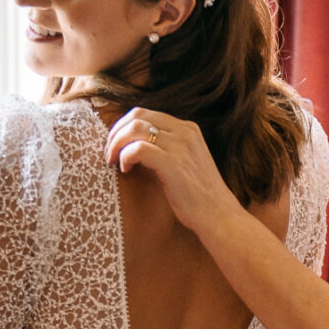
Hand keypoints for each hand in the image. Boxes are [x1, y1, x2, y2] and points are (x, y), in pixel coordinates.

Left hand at [105, 108, 237, 240]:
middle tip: (109, 153)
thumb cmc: (198, 196)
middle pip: (137, 115)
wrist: (219, 216)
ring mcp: (180, 146)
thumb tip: (134, 145)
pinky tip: (126, 170)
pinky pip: (138, 149)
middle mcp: (184, 131)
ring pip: (134, 128)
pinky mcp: (173, 164)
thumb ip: (166, 148)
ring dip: (116, 144)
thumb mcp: (185, 162)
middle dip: (116, 132)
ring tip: (113, 162)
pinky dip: (125, 156)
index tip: (116, 146)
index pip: (145, 113)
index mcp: (188, 128)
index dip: (123, 127)